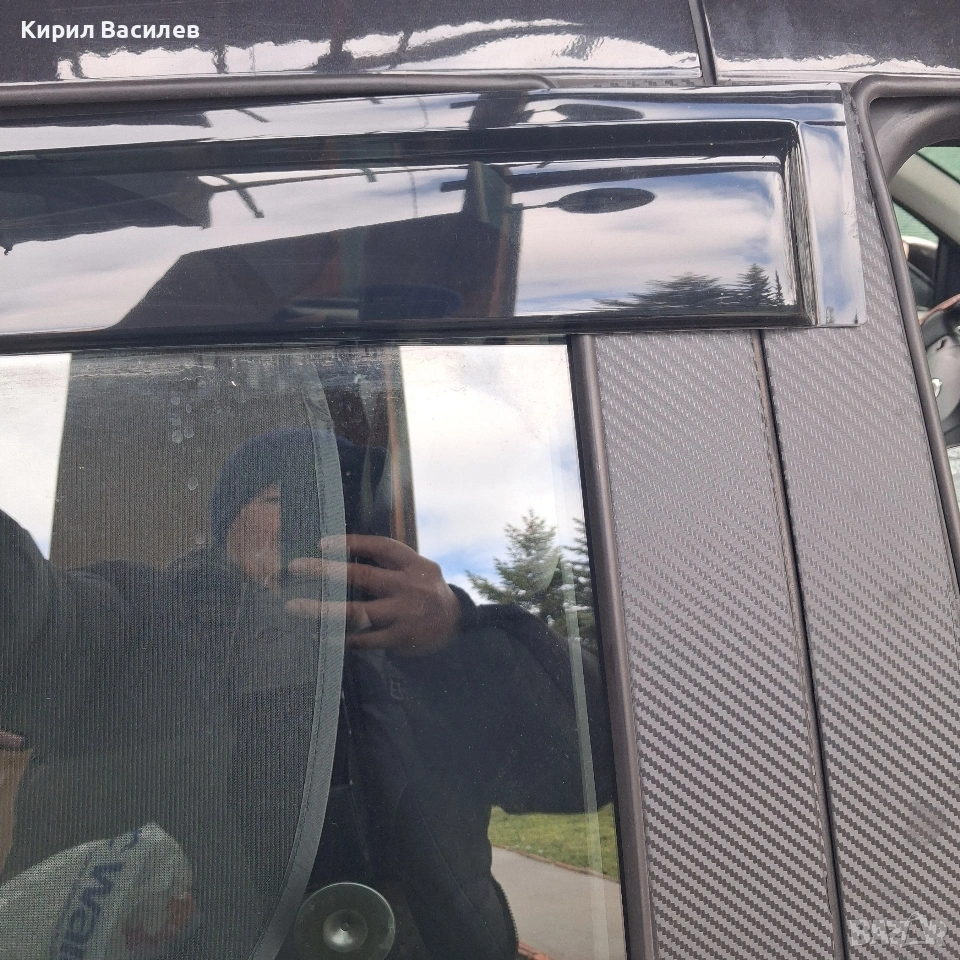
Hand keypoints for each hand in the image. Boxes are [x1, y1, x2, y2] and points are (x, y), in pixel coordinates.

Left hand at [285, 535, 460, 655]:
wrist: (457, 626)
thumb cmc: (427, 592)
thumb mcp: (419, 569)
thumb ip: (389, 562)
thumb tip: (344, 553)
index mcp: (414, 564)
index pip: (381, 547)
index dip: (351, 543)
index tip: (322, 543)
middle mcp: (410, 586)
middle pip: (363, 575)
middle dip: (326, 570)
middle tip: (296, 567)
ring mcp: (405, 614)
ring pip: (357, 611)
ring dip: (323, 609)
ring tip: (296, 606)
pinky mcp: (401, 638)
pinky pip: (364, 639)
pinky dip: (341, 637)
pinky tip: (320, 635)